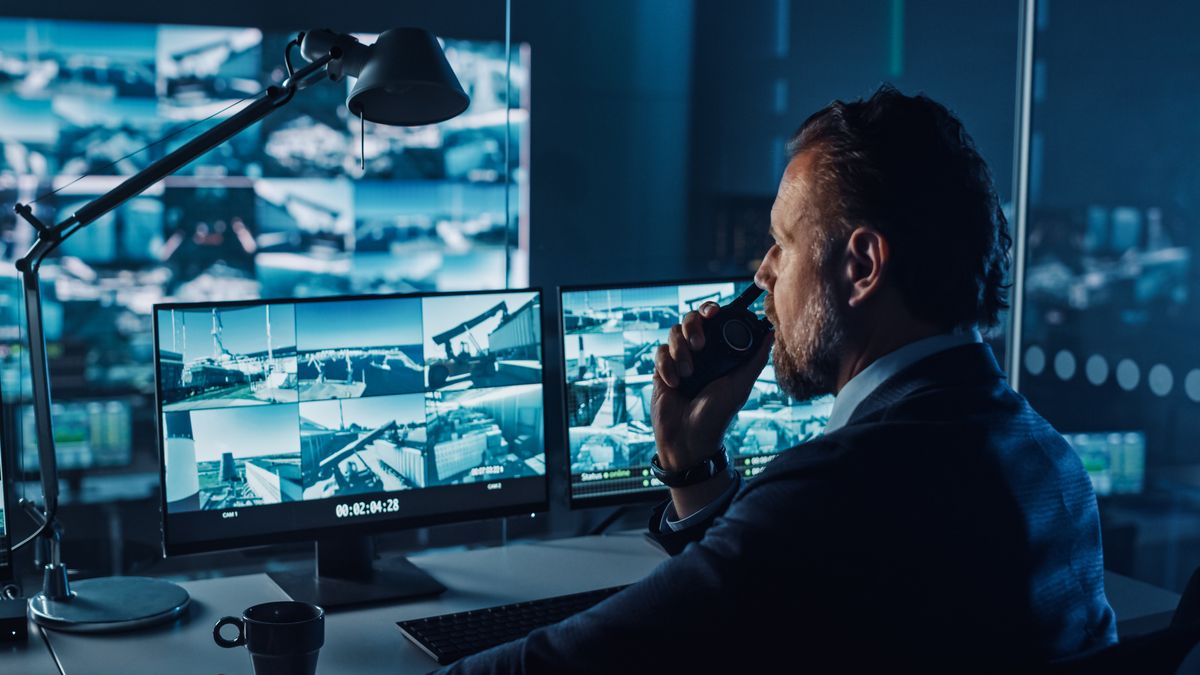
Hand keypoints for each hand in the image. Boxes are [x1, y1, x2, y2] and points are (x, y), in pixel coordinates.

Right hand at [652, 302, 772, 471]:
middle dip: (693, 327)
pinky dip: (667, 367)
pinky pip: (660, 353)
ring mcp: (679, 360)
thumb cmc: (717, 415)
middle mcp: (698, 353)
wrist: (689, 438)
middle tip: (699, 345)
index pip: (712, 321)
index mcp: (718, 353)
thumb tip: (771, 333)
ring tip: (689, 374)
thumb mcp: (740, 386)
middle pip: (689, 319)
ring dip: (680, 351)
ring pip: (673, 334)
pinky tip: (675, 384)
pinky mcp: (661, 370)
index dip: (710, 310)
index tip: (713, 312)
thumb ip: (755, 360)